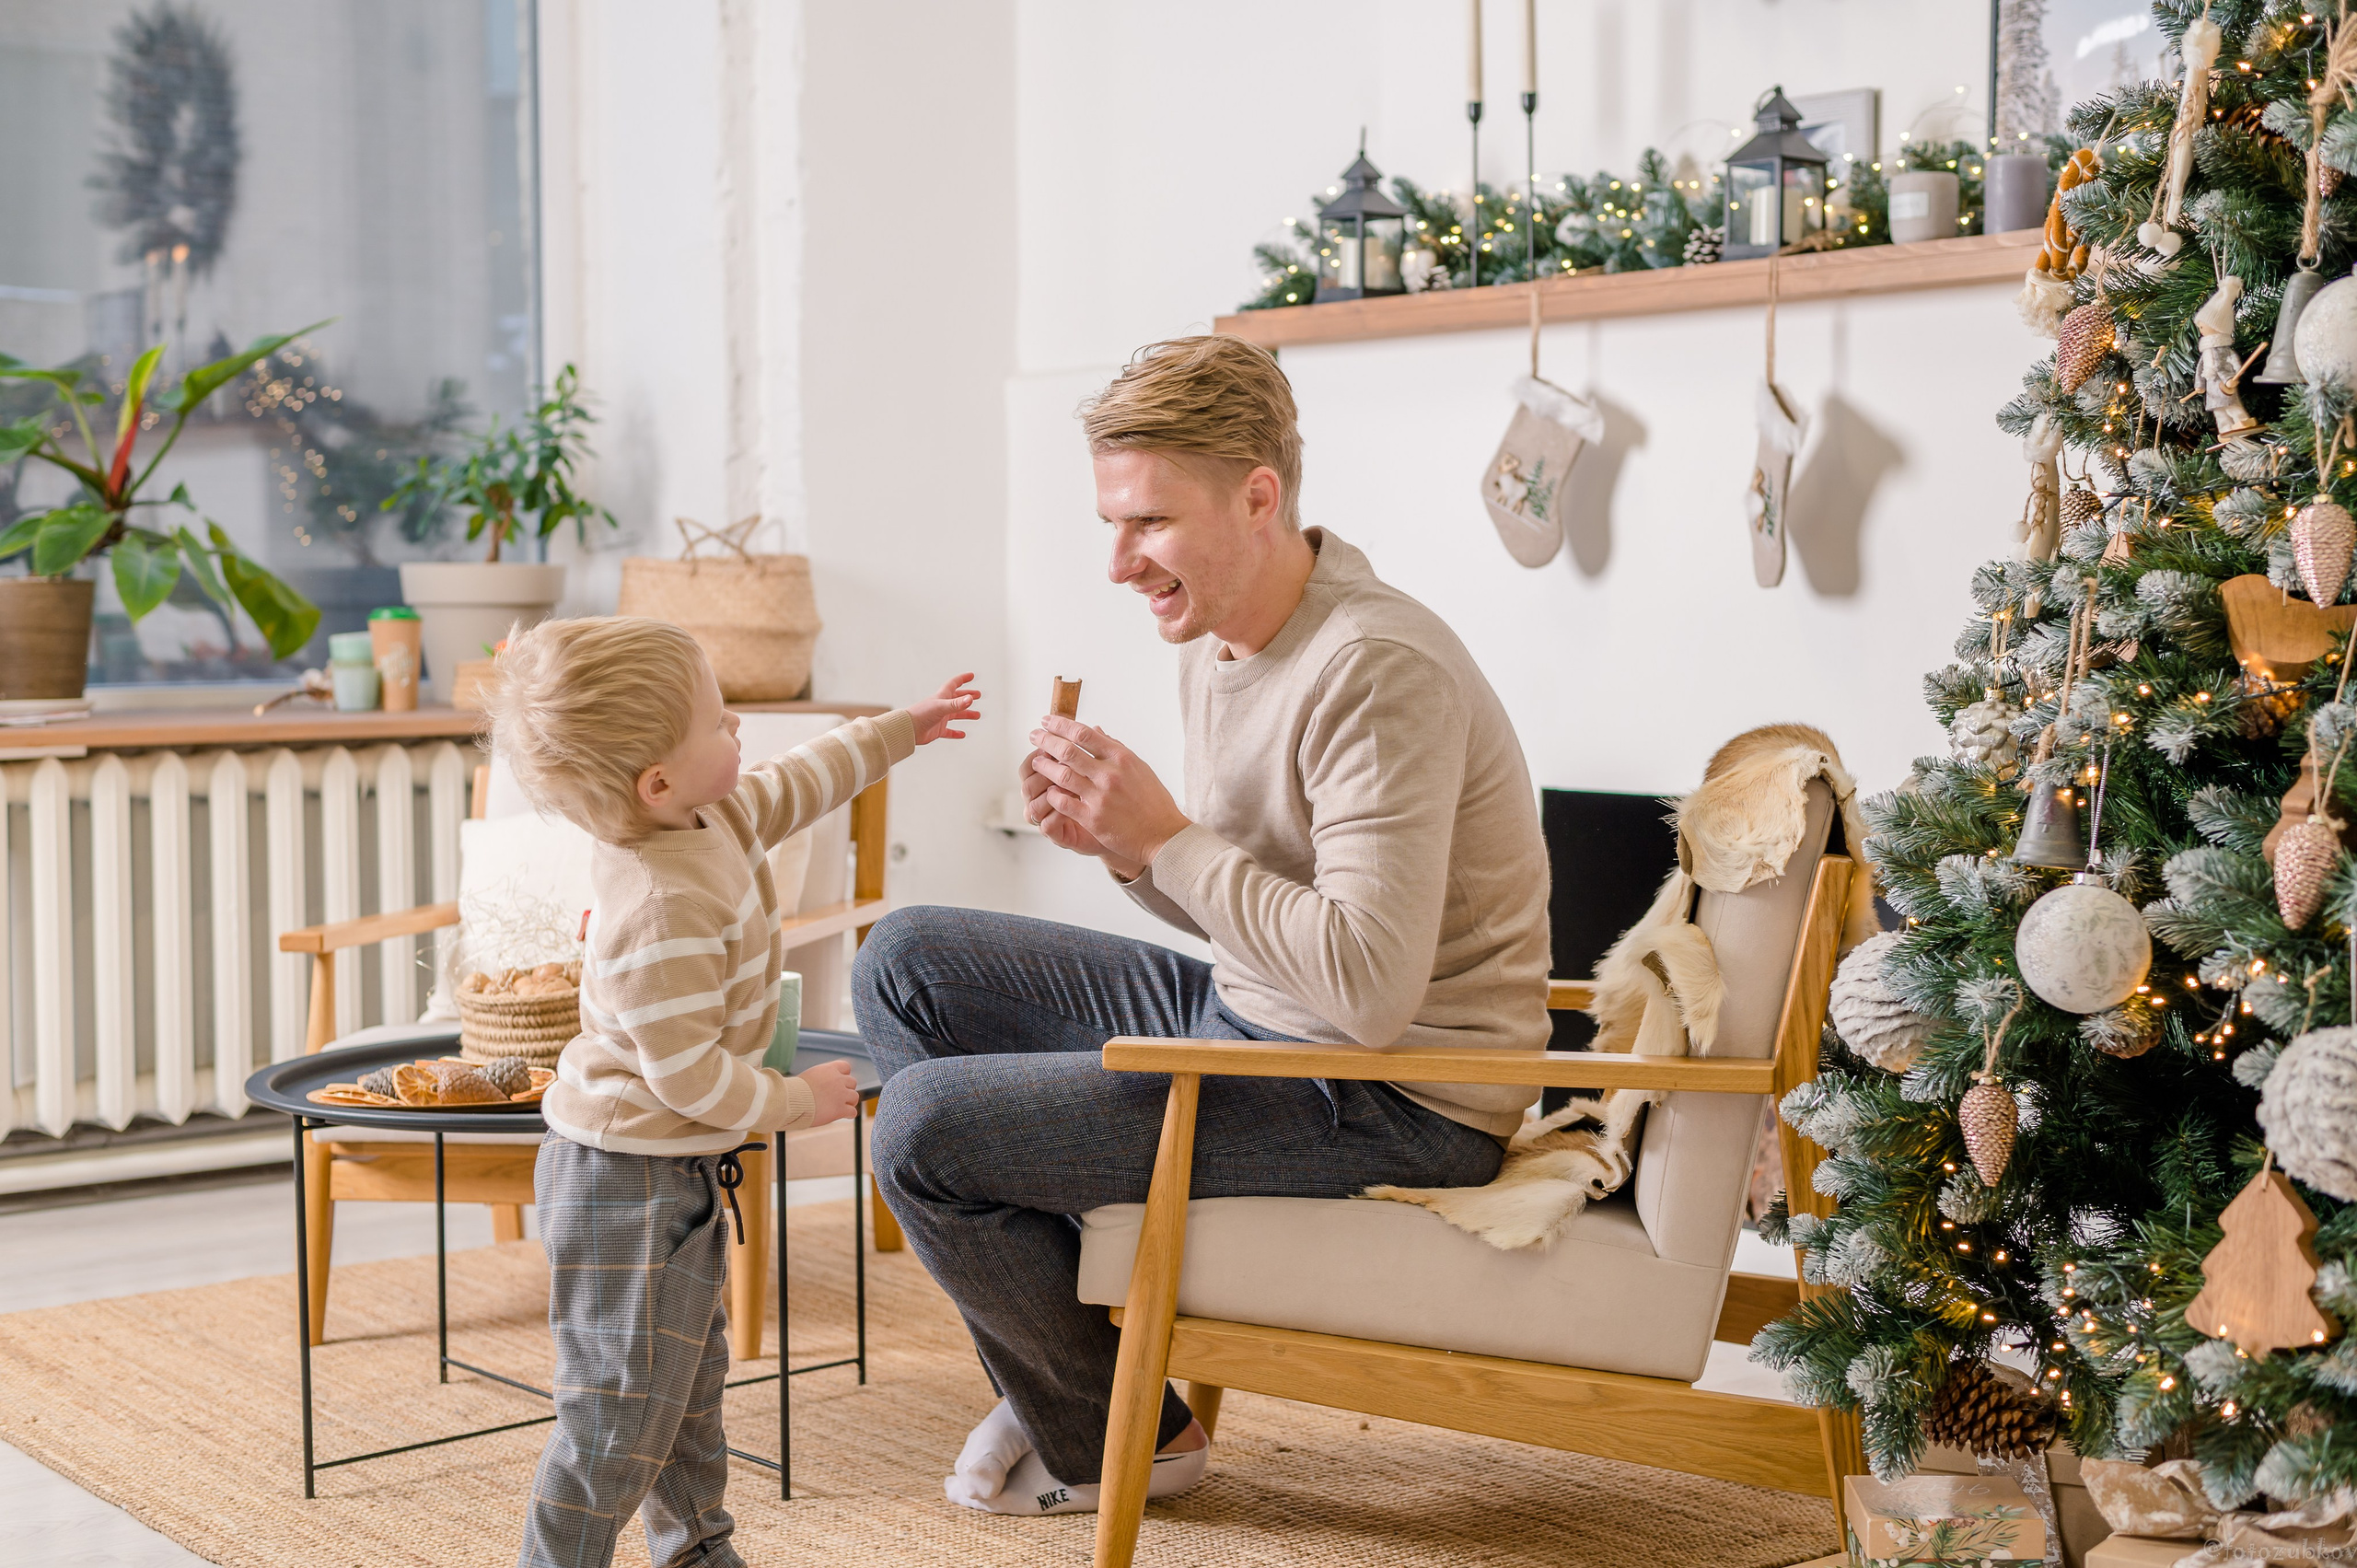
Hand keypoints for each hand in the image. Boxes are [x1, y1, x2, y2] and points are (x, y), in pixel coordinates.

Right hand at [797, 1058, 859, 1126]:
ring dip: (849, 1102)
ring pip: (855, 1097)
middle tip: (837, 1097)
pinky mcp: (840, 1109)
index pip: (846, 1067)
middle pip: (853, 1082)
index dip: (844, 1075)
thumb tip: (824, 1085)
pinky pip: (852, 1112)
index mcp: (829, 1069)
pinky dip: (848, 1114)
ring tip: (839, 1107)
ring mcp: (841, 1095)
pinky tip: (841, 1115)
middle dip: (846, 1090)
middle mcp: (837, 1080)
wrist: (791, 1101)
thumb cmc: (794, 1091)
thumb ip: (821, 1079)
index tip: (838, 1083)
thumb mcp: (809, 1077)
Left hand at [909, 673, 980, 745]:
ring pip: (956, 715)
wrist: (908, 729)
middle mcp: (941, 706)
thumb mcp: (941, 707)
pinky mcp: (937, 729)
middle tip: (977, 695)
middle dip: (967, 696)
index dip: (963, 679)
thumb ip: (957, 704)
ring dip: (966, 714)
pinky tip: (962, 734)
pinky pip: (949, 731)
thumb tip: (970, 699)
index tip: (971, 676)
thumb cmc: (921, 714)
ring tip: (977, 715)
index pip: (954, 684)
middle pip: (957, 698)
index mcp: (941, 697)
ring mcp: (939, 718)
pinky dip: (956, 732)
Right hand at [1018, 747, 1118, 861]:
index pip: (1031, 763)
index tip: (1055, 741)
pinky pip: (1046, 824)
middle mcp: (1044, 798)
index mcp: (1050, 780)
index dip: (1040, 752)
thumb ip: (1095, 753)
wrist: (1126, 829)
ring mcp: (1048, 817)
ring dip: (1048, 792)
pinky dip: (1056, 813)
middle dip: (1042, 770)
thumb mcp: (1102, 773)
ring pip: (1032, 805)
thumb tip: (1096, 728)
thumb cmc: (1108, 799)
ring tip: (1068, 784)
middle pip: (1027, 782)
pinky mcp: (1057, 834)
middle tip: (1056, 760)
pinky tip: (1070, 805)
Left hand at [1027, 715, 1189, 872]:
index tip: (1048, 721)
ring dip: (1045, 766)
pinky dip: (1052, 794)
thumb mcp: (1139, 768)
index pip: (1084, 733)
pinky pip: (1063, 802)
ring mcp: (1100, 796)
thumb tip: (1096, 729)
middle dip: (1046, 740)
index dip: (1061, 725)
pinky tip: (1048, 791)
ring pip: (1062, 774)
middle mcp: (1110, 774)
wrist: (1162, 834)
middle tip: (1034, 735)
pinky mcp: (1093, 818)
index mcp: (1122, 758)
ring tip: (1036, 761)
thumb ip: (1116, 748)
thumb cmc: (1153, 801)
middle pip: (1068, 750)